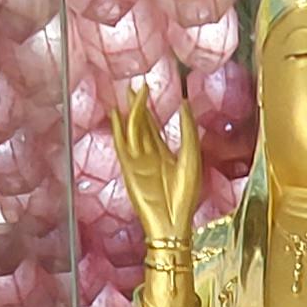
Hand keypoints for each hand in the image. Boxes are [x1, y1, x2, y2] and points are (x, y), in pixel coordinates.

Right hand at [110, 82, 201, 244]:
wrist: (172, 220)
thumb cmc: (185, 194)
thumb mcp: (191, 156)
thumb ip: (188, 130)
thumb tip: (185, 103)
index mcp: (164, 154)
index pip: (153, 126)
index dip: (149, 108)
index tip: (147, 89)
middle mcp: (148, 155)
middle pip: (140, 125)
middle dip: (136, 105)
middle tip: (132, 85)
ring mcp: (137, 161)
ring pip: (132, 130)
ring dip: (131, 111)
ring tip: (129, 91)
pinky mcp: (129, 168)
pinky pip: (121, 144)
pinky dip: (117, 129)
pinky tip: (115, 114)